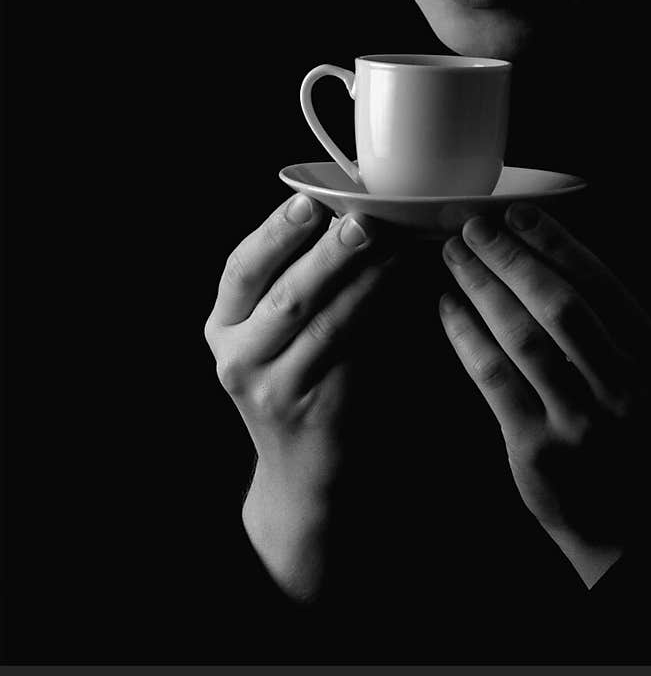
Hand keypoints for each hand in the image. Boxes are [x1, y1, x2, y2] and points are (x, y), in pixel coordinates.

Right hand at [204, 194, 396, 598]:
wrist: (305, 475)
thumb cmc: (301, 383)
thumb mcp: (279, 333)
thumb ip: (300, 280)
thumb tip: (353, 214)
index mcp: (224, 326)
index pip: (240, 269)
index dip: (273, 233)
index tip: (306, 201)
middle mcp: (236, 358)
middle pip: (284, 294)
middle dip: (326, 253)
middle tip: (362, 221)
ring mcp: (271, 390)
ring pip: (322, 324)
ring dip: (363, 281)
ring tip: (395, 248)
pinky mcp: (312, 412)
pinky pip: (352, 354)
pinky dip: (379, 316)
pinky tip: (402, 291)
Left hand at [439, 203, 650, 586]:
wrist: (636, 535)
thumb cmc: (638, 445)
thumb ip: (620, 331)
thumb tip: (554, 259)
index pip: (602, 284)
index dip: (557, 243)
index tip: (521, 215)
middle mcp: (626, 388)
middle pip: (558, 303)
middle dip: (510, 258)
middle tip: (473, 228)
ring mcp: (583, 421)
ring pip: (522, 335)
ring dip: (482, 287)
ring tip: (454, 257)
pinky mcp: (539, 451)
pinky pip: (494, 377)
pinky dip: (466, 335)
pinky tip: (447, 307)